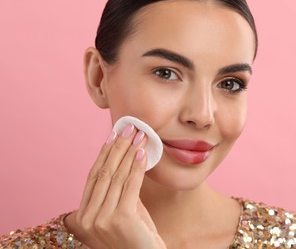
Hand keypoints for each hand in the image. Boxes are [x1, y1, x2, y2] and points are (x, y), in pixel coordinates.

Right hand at [73, 124, 165, 248]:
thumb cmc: (137, 238)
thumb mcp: (122, 212)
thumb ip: (119, 191)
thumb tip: (127, 159)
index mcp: (82, 217)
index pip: (92, 178)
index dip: (104, 154)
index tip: (113, 136)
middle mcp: (87, 219)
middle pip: (103, 173)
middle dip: (117, 148)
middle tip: (129, 128)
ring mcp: (102, 220)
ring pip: (116, 177)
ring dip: (129, 152)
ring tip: (139, 136)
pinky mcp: (120, 219)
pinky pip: (130, 185)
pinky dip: (137, 167)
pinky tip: (142, 153)